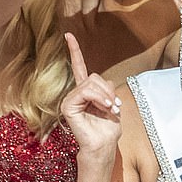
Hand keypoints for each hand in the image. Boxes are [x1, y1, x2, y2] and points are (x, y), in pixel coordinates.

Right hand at [61, 33, 121, 158]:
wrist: (103, 146)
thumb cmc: (107, 129)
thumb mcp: (111, 103)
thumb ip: (106, 89)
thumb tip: (102, 81)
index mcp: (86, 91)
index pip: (79, 67)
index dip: (74, 51)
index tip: (68, 35)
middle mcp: (76, 93)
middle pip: (94, 76)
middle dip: (107, 90)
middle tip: (113, 106)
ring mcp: (70, 99)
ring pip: (91, 83)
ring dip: (105, 95)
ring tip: (109, 109)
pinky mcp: (68, 106)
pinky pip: (85, 91)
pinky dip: (98, 98)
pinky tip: (104, 107)